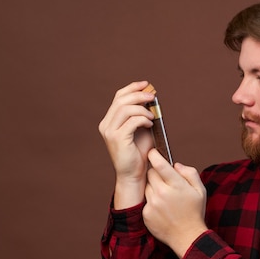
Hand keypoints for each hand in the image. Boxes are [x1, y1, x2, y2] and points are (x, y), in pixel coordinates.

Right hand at [98, 81, 155, 207]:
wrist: (134, 174)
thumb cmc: (139, 153)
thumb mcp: (142, 129)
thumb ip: (142, 115)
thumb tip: (151, 97)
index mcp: (110, 121)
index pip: (118, 97)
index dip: (132, 88)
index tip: (147, 84)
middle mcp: (106, 124)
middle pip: (121, 100)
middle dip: (139, 95)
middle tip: (153, 97)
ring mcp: (110, 131)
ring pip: (126, 108)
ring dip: (143, 109)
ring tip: (152, 116)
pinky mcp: (117, 138)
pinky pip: (132, 121)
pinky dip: (143, 119)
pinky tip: (150, 124)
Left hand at [143, 149, 207, 257]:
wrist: (187, 236)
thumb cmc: (195, 212)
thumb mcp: (200, 190)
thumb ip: (189, 173)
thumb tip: (176, 165)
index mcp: (176, 185)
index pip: (159, 164)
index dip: (154, 155)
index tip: (152, 152)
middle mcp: (162, 193)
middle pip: (150, 173)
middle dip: (156, 173)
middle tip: (165, 181)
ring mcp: (153, 204)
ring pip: (147, 186)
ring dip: (153, 188)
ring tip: (165, 197)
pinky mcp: (146, 213)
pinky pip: (145, 200)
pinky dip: (151, 201)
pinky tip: (162, 208)